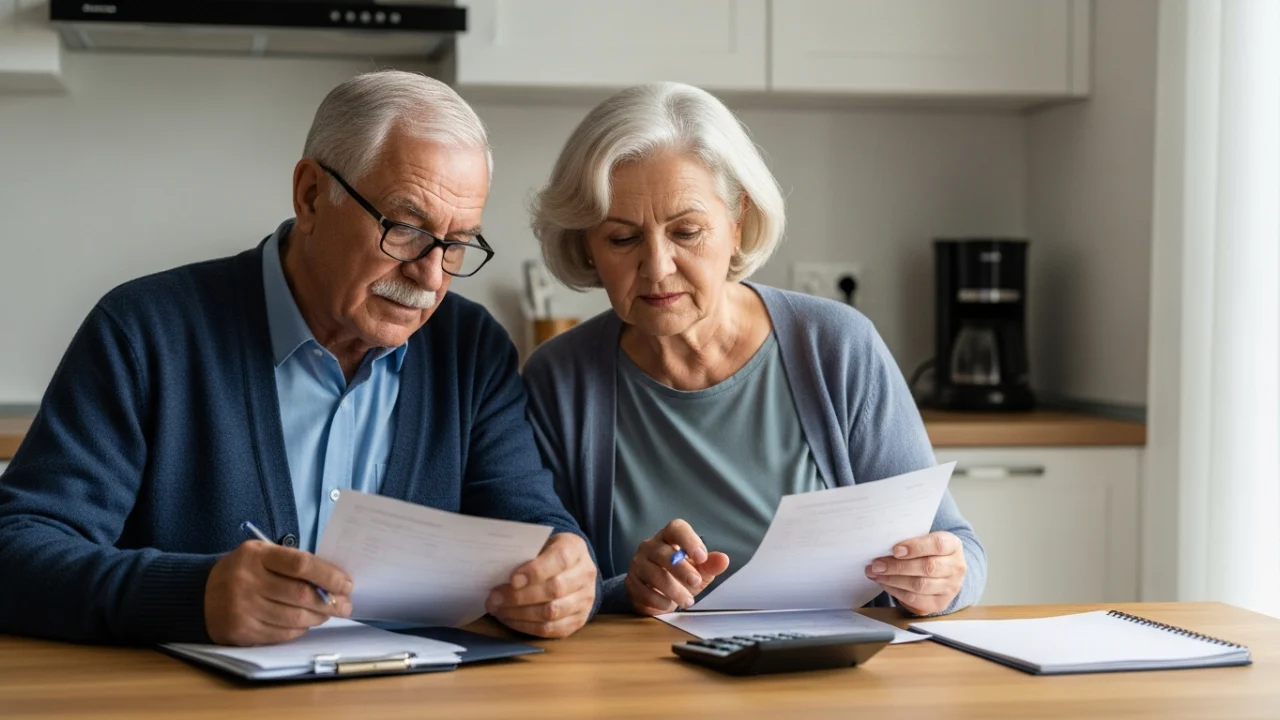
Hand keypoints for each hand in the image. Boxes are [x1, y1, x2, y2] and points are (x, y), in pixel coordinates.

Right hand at [204, 540, 352, 645]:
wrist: (200, 594)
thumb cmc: (243, 571)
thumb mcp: (262, 555)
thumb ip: (293, 563)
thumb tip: (334, 582)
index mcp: (255, 555)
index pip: (301, 565)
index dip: (329, 576)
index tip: (347, 584)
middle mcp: (246, 582)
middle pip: (301, 596)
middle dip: (330, 603)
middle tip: (345, 606)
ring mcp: (241, 609)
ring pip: (294, 618)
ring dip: (317, 618)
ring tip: (327, 614)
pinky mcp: (240, 632)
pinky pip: (281, 634)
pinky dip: (299, 629)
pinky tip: (304, 623)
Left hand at [485, 533, 596, 637]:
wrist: (572, 567)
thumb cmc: (548, 554)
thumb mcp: (540, 543)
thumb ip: (525, 555)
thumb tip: (498, 573)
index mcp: (575, 548)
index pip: (560, 559)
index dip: (535, 571)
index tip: (512, 579)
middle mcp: (585, 574)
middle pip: (554, 589)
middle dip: (520, 596)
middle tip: (494, 598)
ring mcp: (585, 599)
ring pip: (552, 612)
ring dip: (520, 614)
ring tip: (498, 610)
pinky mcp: (578, 620)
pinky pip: (551, 629)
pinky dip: (526, 626)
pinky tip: (510, 619)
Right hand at [625, 519, 729, 615]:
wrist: (656, 595)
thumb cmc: (679, 577)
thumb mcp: (699, 571)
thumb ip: (710, 565)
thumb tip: (723, 559)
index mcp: (668, 538)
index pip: (675, 529)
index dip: (689, 540)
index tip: (702, 557)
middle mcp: (650, 547)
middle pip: (663, 552)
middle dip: (681, 569)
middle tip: (696, 582)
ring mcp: (638, 564)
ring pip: (653, 574)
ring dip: (673, 590)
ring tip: (687, 600)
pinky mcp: (631, 582)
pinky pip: (644, 591)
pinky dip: (659, 601)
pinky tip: (668, 605)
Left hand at [865, 531, 965, 615]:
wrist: (943, 570)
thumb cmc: (928, 551)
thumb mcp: (925, 539)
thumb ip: (909, 541)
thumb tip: (883, 546)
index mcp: (953, 546)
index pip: (937, 545)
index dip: (915, 547)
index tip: (895, 550)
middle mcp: (957, 567)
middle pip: (927, 567)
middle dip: (897, 566)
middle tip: (876, 564)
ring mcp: (951, 588)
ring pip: (920, 585)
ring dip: (893, 580)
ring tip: (875, 574)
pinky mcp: (940, 603)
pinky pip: (915, 600)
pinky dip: (896, 592)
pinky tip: (884, 583)